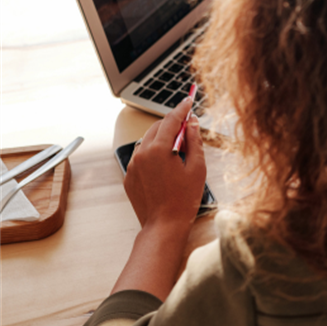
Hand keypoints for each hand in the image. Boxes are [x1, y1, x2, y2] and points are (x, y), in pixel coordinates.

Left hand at [124, 97, 206, 230]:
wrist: (164, 225)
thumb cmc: (183, 199)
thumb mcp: (197, 167)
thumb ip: (194, 141)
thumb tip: (192, 123)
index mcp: (159, 149)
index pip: (171, 120)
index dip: (182, 108)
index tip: (189, 100)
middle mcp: (142, 154)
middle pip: (157, 127)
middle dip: (172, 123)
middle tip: (188, 127)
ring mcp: (133, 165)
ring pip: (148, 141)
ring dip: (162, 138)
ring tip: (178, 149)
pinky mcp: (129, 176)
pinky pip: (142, 156)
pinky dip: (153, 153)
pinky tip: (166, 164)